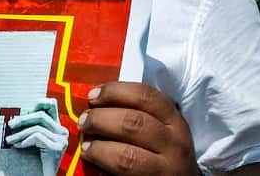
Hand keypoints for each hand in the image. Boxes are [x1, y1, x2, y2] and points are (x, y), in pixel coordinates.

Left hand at [4, 99, 68, 175]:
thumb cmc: (37, 163)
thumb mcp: (34, 142)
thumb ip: (32, 129)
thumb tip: (18, 118)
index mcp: (57, 127)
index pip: (52, 105)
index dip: (38, 103)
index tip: (24, 110)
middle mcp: (62, 131)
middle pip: (41, 115)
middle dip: (23, 119)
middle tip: (10, 125)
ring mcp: (61, 140)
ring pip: (37, 128)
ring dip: (20, 134)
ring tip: (10, 141)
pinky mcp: (56, 148)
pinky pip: (37, 137)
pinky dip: (24, 141)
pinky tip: (18, 147)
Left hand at [78, 81, 197, 174]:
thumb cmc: (167, 155)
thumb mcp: (165, 131)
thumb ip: (142, 117)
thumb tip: (100, 105)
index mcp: (175, 122)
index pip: (146, 97)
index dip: (115, 92)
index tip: (94, 95)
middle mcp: (173, 144)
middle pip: (133, 123)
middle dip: (101, 119)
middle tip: (84, 121)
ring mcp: (163, 169)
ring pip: (125, 156)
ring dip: (99, 149)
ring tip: (86, 147)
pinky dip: (104, 170)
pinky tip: (95, 168)